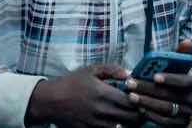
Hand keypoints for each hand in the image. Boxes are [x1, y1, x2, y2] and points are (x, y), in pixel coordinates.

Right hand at [25, 64, 140, 127]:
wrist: (50, 100)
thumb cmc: (71, 83)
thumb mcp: (91, 70)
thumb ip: (112, 70)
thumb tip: (129, 74)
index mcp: (104, 94)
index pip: (132, 102)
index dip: (141, 101)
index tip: (142, 98)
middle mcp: (102, 111)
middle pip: (131, 118)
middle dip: (139, 114)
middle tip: (142, 109)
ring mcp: (96, 123)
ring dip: (129, 123)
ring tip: (131, 117)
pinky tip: (117, 122)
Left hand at [126, 40, 191, 126]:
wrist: (190, 105)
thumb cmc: (180, 81)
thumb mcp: (182, 69)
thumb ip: (181, 56)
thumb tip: (187, 41)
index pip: (184, 80)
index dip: (170, 78)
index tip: (154, 76)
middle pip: (171, 95)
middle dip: (149, 90)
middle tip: (131, 84)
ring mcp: (187, 113)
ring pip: (167, 109)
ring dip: (147, 103)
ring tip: (131, 96)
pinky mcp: (179, 125)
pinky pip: (164, 122)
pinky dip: (150, 115)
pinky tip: (139, 109)